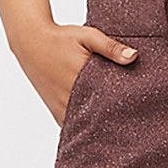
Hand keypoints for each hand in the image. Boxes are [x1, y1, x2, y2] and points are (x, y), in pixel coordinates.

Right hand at [9, 20, 138, 126]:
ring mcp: (61, 107)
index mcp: (80, 80)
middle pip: (97, 118)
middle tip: (132, 124)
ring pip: (84, 126)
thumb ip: (111, 47)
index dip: (122, 109)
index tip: (138, 113)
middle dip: (113, 121)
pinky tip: (97, 129)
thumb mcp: (88, 37)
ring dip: (98, 126)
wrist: (30, 41)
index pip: (107, 103)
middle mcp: (69, 98)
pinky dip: (84, 128)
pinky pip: (72, 126)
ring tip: (118, 130)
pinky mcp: (56, 111)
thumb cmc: (61, 38)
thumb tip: (134, 56)